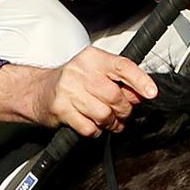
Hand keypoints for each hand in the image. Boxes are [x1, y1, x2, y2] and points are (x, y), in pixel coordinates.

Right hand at [0, 47, 157, 134]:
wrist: (37, 91)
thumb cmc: (71, 82)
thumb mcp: (95, 72)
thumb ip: (118, 80)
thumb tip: (141, 94)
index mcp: (92, 58)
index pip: (122, 66)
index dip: (140, 80)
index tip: (151, 93)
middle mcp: (80, 71)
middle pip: (115, 95)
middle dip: (124, 110)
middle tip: (123, 114)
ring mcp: (68, 90)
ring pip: (103, 114)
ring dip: (111, 123)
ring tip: (109, 121)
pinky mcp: (61, 109)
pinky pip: (89, 127)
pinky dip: (95, 131)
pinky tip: (93, 125)